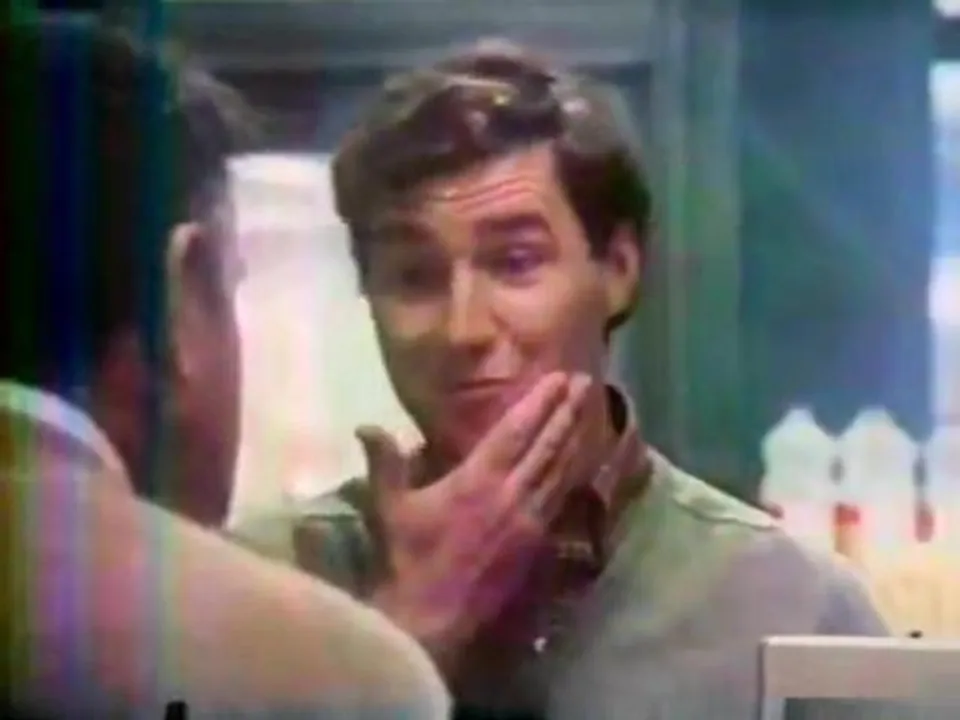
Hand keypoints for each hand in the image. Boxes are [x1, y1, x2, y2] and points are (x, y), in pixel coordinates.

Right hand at [357, 372, 591, 670]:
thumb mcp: (390, 508)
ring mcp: (530, 520)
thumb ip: (384, 463)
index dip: (539, 403)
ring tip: (590, 411)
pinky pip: (561, 499)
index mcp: (477, 479)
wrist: (434, 618)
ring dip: (576, 437)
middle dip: (567, 411)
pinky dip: (573, 475)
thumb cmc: (409, 559)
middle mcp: (511, 493)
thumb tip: (364, 425)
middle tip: (585, 382)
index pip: (516, 432)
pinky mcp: (539, 544)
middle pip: (548, 445)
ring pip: (561, 470)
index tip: (559, 379)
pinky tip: (582, 463)